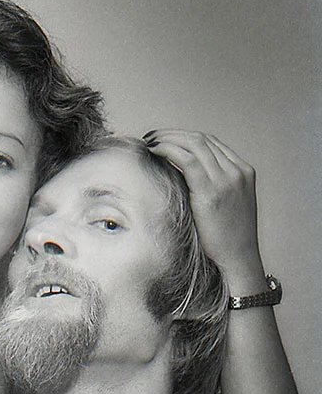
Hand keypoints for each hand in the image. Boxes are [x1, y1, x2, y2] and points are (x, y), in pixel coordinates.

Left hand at [143, 129, 265, 287]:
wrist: (239, 259)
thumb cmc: (227, 240)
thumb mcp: (225, 207)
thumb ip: (212, 188)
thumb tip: (181, 179)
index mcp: (244, 171)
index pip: (212, 143)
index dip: (185, 137)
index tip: (165, 139)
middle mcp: (237, 171)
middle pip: (202, 139)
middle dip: (173, 134)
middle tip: (151, 137)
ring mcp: (227, 179)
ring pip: (194, 144)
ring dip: (168, 139)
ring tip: (149, 142)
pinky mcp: (212, 191)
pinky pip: (187, 160)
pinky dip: (169, 150)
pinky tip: (154, 152)